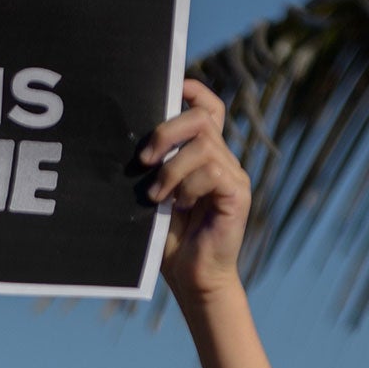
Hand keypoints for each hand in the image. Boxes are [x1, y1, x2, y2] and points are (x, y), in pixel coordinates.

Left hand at [145, 80, 249, 305]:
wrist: (192, 280)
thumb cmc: (171, 242)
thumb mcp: (155, 197)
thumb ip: (153, 169)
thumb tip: (130, 142)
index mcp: (204, 157)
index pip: (209, 110)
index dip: (195, 92)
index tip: (175, 87)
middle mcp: (223, 160)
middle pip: (202, 119)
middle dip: (166, 131)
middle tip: (144, 161)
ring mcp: (233, 176)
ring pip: (203, 145)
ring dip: (171, 170)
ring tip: (157, 197)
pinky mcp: (238, 193)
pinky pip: (212, 171)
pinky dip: (188, 186)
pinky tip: (179, 207)